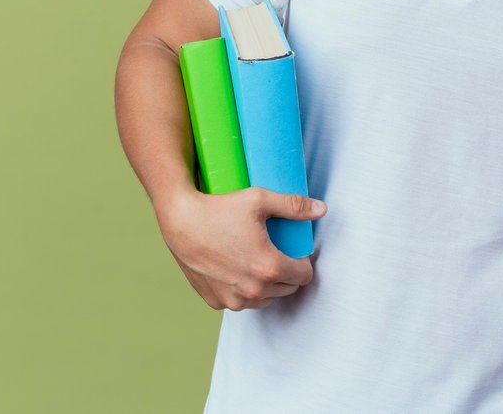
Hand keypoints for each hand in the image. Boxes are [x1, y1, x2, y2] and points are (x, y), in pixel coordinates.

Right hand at [157, 187, 326, 309]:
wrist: (180, 220)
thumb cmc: (220, 208)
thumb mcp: (260, 200)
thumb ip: (294, 206)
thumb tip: (322, 209)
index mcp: (268, 268)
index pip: (304, 276)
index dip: (303, 262)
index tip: (295, 251)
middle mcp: (252, 290)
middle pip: (287, 289)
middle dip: (287, 273)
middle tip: (276, 252)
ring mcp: (233, 300)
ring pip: (265, 298)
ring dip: (267, 284)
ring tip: (257, 260)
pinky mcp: (216, 302)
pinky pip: (241, 301)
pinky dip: (244, 290)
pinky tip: (238, 268)